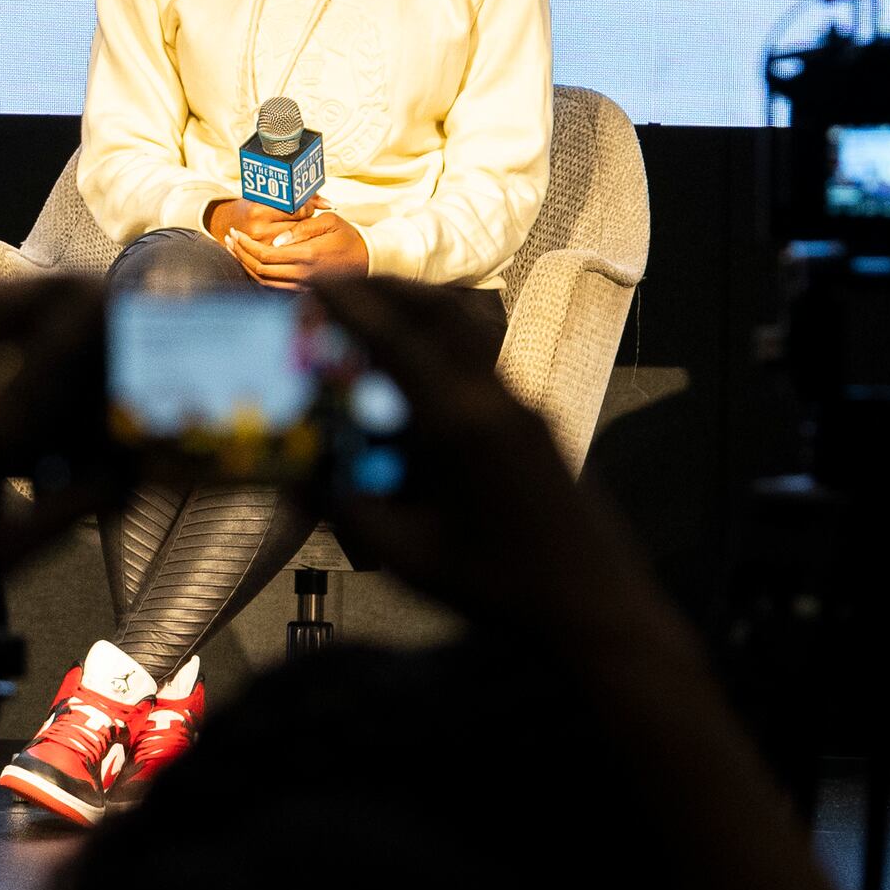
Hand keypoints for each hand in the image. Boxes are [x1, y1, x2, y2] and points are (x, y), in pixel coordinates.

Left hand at [205, 197, 368, 285]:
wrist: (369, 261)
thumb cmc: (348, 236)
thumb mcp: (329, 221)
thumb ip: (301, 229)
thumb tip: (276, 240)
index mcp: (308, 255)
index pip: (266, 253)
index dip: (246, 244)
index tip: (235, 232)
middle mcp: (304, 275)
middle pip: (260, 268)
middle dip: (240, 253)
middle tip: (229, 238)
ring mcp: (304, 286)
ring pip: (264, 281)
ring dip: (246, 265)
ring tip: (234, 249)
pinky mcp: (305, 292)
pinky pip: (274, 287)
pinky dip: (257, 276)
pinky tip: (250, 263)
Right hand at [315, 276, 631, 635]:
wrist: (596, 608)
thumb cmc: (499, 589)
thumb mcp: (407, 557)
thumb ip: (347, 512)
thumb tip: (293, 482)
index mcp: (460, 425)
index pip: (398, 340)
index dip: (353, 305)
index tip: (316, 281)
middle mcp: (497, 400)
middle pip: (441, 311)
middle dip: (387, 288)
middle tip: (340, 284)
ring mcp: (525, 406)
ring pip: (468, 331)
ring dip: (419, 313)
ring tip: (374, 318)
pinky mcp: (539, 422)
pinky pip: (484, 362)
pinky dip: (443, 347)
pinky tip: (416, 380)